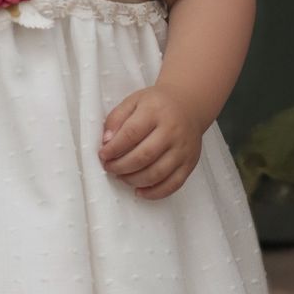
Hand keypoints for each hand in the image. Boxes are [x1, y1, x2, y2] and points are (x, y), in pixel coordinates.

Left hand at [97, 85, 205, 199]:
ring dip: (134, 180)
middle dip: (121, 167)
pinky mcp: (190, 163)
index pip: (131, 133)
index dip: (113, 148)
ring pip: (157, 173)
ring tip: (122, 176)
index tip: (103, 155)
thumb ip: (116, 118)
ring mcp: (183, 148)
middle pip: (144, 156)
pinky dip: (154, 192)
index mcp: (155, 111)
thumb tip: (107, 142)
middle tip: (110, 167)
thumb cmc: (158, 105)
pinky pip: (173, 184)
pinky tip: (140, 190)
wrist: (189, 105)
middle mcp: (172, 130)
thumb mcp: (133, 101)